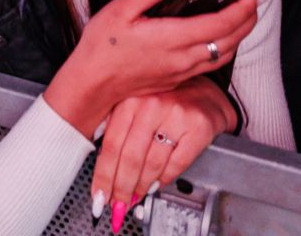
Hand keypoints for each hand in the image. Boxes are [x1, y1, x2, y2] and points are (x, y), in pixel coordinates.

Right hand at [45, 0, 259, 136]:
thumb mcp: (119, 10)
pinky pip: (211, 64)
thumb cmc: (102, 47)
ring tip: (246, 15)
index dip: (241, 9)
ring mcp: (182, 72)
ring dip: (240, 35)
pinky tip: (221, 36)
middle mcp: (182, 59)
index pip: (219, 24)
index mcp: (171, 39)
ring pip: (224, 55)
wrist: (92, 86)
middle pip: (229, 41)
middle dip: (248, 19)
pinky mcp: (177, 79)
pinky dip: (225, 47)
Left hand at [90, 78, 237, 225]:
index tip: (99, 195)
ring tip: (134, 199)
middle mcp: (151, 105)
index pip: (111, 145)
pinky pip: (176, 164)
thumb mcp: (134, 103)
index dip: (104, 175)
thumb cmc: (164, 101)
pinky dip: (163, 180)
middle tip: (116, 206)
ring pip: (152, 164)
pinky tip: (155, 186)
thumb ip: (114, 123)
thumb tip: (96, 155)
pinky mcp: (198, 128)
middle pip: (130, 157)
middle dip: (121, 188)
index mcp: (130, 99)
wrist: (204, 94)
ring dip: (140, 188)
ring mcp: (176, 116)